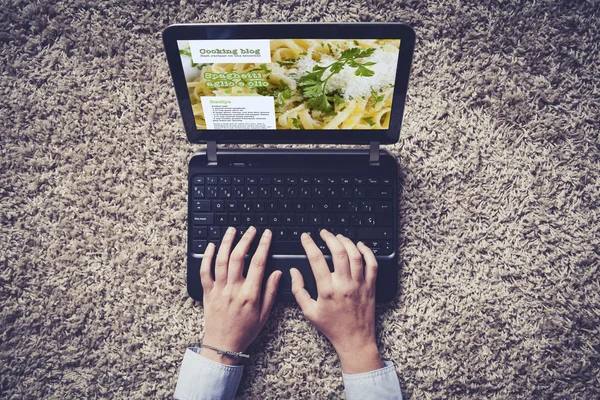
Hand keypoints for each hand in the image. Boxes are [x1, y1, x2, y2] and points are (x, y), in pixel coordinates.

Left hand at [200, 226, 281, 364]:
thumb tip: (278, 273)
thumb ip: (271, 292)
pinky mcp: (207, 292)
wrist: (222, 345)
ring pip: (221, 260)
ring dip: (227, 242)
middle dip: (246, 239)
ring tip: (232, 230)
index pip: (258, 263)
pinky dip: (207, 257)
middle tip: (251, 229)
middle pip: (238, 257)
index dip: (263, 245)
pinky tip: (212, 246)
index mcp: (249, 294)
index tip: (267, 235)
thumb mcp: (264, 314)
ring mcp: (218, 290)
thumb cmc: (245, 331)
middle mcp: (233, 289)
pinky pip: (204, 271)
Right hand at [291, 230, 383, 373]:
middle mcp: (344, 284)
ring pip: (355, 254)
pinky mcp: (371, 286)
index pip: (316, 259)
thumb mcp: (309, 311)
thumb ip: (299, 290)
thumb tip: (293, 272)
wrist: (354, 339)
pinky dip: (367, 251)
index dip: (309, 244)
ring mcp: (360, 284)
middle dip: (329, 237)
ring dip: (346, 241)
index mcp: (327, 290)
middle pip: (338, 251)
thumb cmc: (332, 327)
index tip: (306, 237)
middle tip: (323, 233)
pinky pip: (372, 264)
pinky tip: (359, 246)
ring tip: (338, 237)